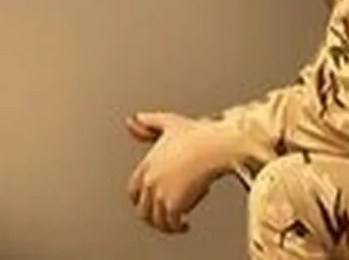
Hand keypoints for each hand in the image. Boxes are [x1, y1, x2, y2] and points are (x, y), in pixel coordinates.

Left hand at [124, 112, 235, 234]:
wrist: (215, 147)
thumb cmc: (198, 135)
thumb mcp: (168, 122)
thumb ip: (149, 122)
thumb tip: (134, 121)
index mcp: (146, 165)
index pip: (133, 191)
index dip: (141, 200)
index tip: (150, 204)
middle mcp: (150, 182)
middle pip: (142, 209)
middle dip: (152, 216)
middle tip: (163, 218)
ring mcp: (160, 194)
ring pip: (155, 220)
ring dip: (165, 225)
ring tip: (175, 225)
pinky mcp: (175, 205)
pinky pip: (171, 224)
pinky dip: (177, 227)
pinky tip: (184, 225)